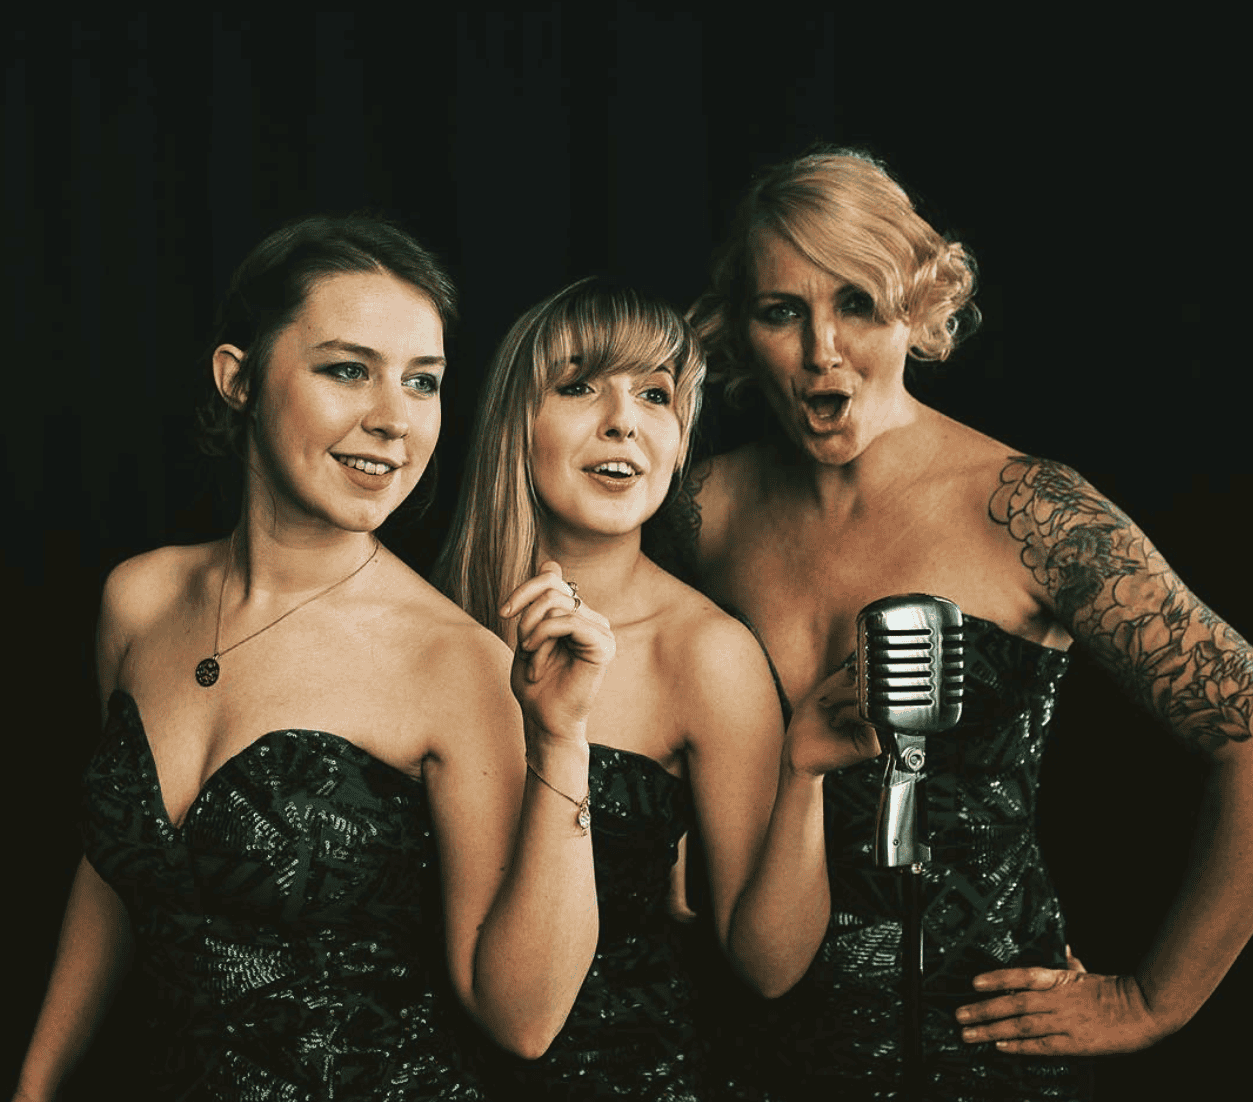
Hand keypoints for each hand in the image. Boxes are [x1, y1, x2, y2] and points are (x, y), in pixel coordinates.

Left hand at [500, 562, 615, 742]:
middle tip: (520, 642)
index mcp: (576, 614)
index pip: (552, 577)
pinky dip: (543, 639)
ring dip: (532, 632)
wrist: (544, 722)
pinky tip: (536, 662)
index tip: (504, 612)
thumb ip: (538, 604)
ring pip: (557, 604)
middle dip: (526, 612)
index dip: (524, 588)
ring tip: (530, 658)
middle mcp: (592, 619)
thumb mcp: (528, 635)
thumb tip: (551, 562)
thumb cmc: (535, 685)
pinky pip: (569, 622)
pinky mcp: (603, 646)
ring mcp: (601, 631)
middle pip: (552, 585)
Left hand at [785, 658, 880, 775]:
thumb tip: (862, 663)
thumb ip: (846, 676)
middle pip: (872, 689)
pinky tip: (836, 722)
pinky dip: (849, 714)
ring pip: (871, 701)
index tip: (834, 688)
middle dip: (845, 690)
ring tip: (830, 711)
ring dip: (845, 700)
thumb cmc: (808, 724)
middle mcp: (873, 718)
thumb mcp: (826, 690)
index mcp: (864, 706)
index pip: (870, 682)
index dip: (853, 678)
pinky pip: (869, 717)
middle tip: (827, 701)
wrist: (797, 751)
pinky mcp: (874, 745)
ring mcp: (875, 732)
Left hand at [956, 963, 1169, 1055]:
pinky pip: (1041, 1045)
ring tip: (970, 1034)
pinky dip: (1019, 1046)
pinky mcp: (1075, 1043)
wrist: (1144, 1010)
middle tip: (960, 1015)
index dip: (996, 978)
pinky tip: (1000, 1046)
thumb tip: (1065, 950)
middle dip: (983, 1009)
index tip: (974, 983)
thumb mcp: (1088, 974)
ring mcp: (1065, 1021)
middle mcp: (1058, 999)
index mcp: (1060, 979)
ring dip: (992, 1030)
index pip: (1021, 975)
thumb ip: (1071, 965)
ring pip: (1021, 1025)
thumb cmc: (1115, 991)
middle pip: (1014, 1003)